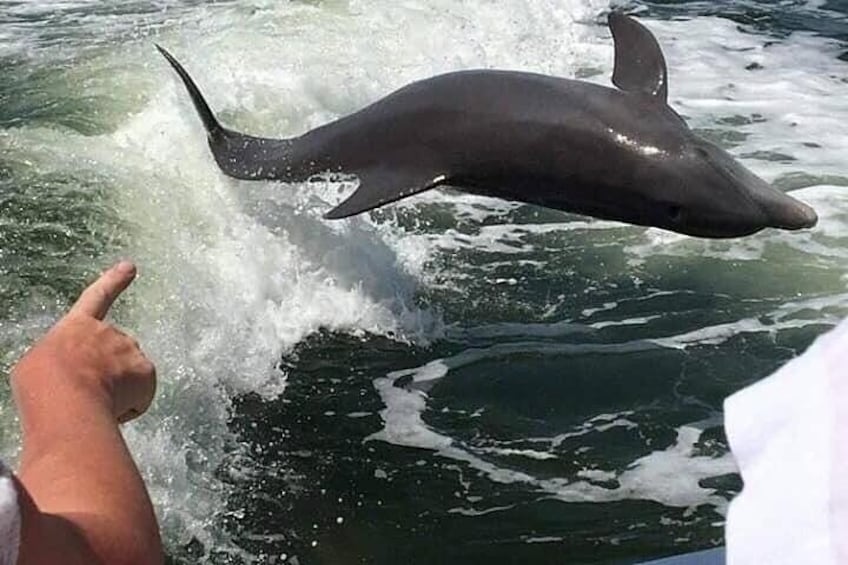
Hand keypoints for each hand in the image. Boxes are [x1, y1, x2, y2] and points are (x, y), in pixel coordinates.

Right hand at [11, 261, 155, 422]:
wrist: (66, 401)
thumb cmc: (43, 387)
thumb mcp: (37, 366)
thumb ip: (61, 361)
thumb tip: (73, 376)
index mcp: (76, 326)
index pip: (96, 298)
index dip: (113, 281)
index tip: (130, 266)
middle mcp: (108, 332)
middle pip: (114, 357)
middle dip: (106, 376)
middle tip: (84, 395)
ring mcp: (130, 350)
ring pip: (127, 380)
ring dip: (115, 393)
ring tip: (92, 403)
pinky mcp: (147, 372)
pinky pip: (140, 397)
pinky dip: (129, 408)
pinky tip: (111, 411)